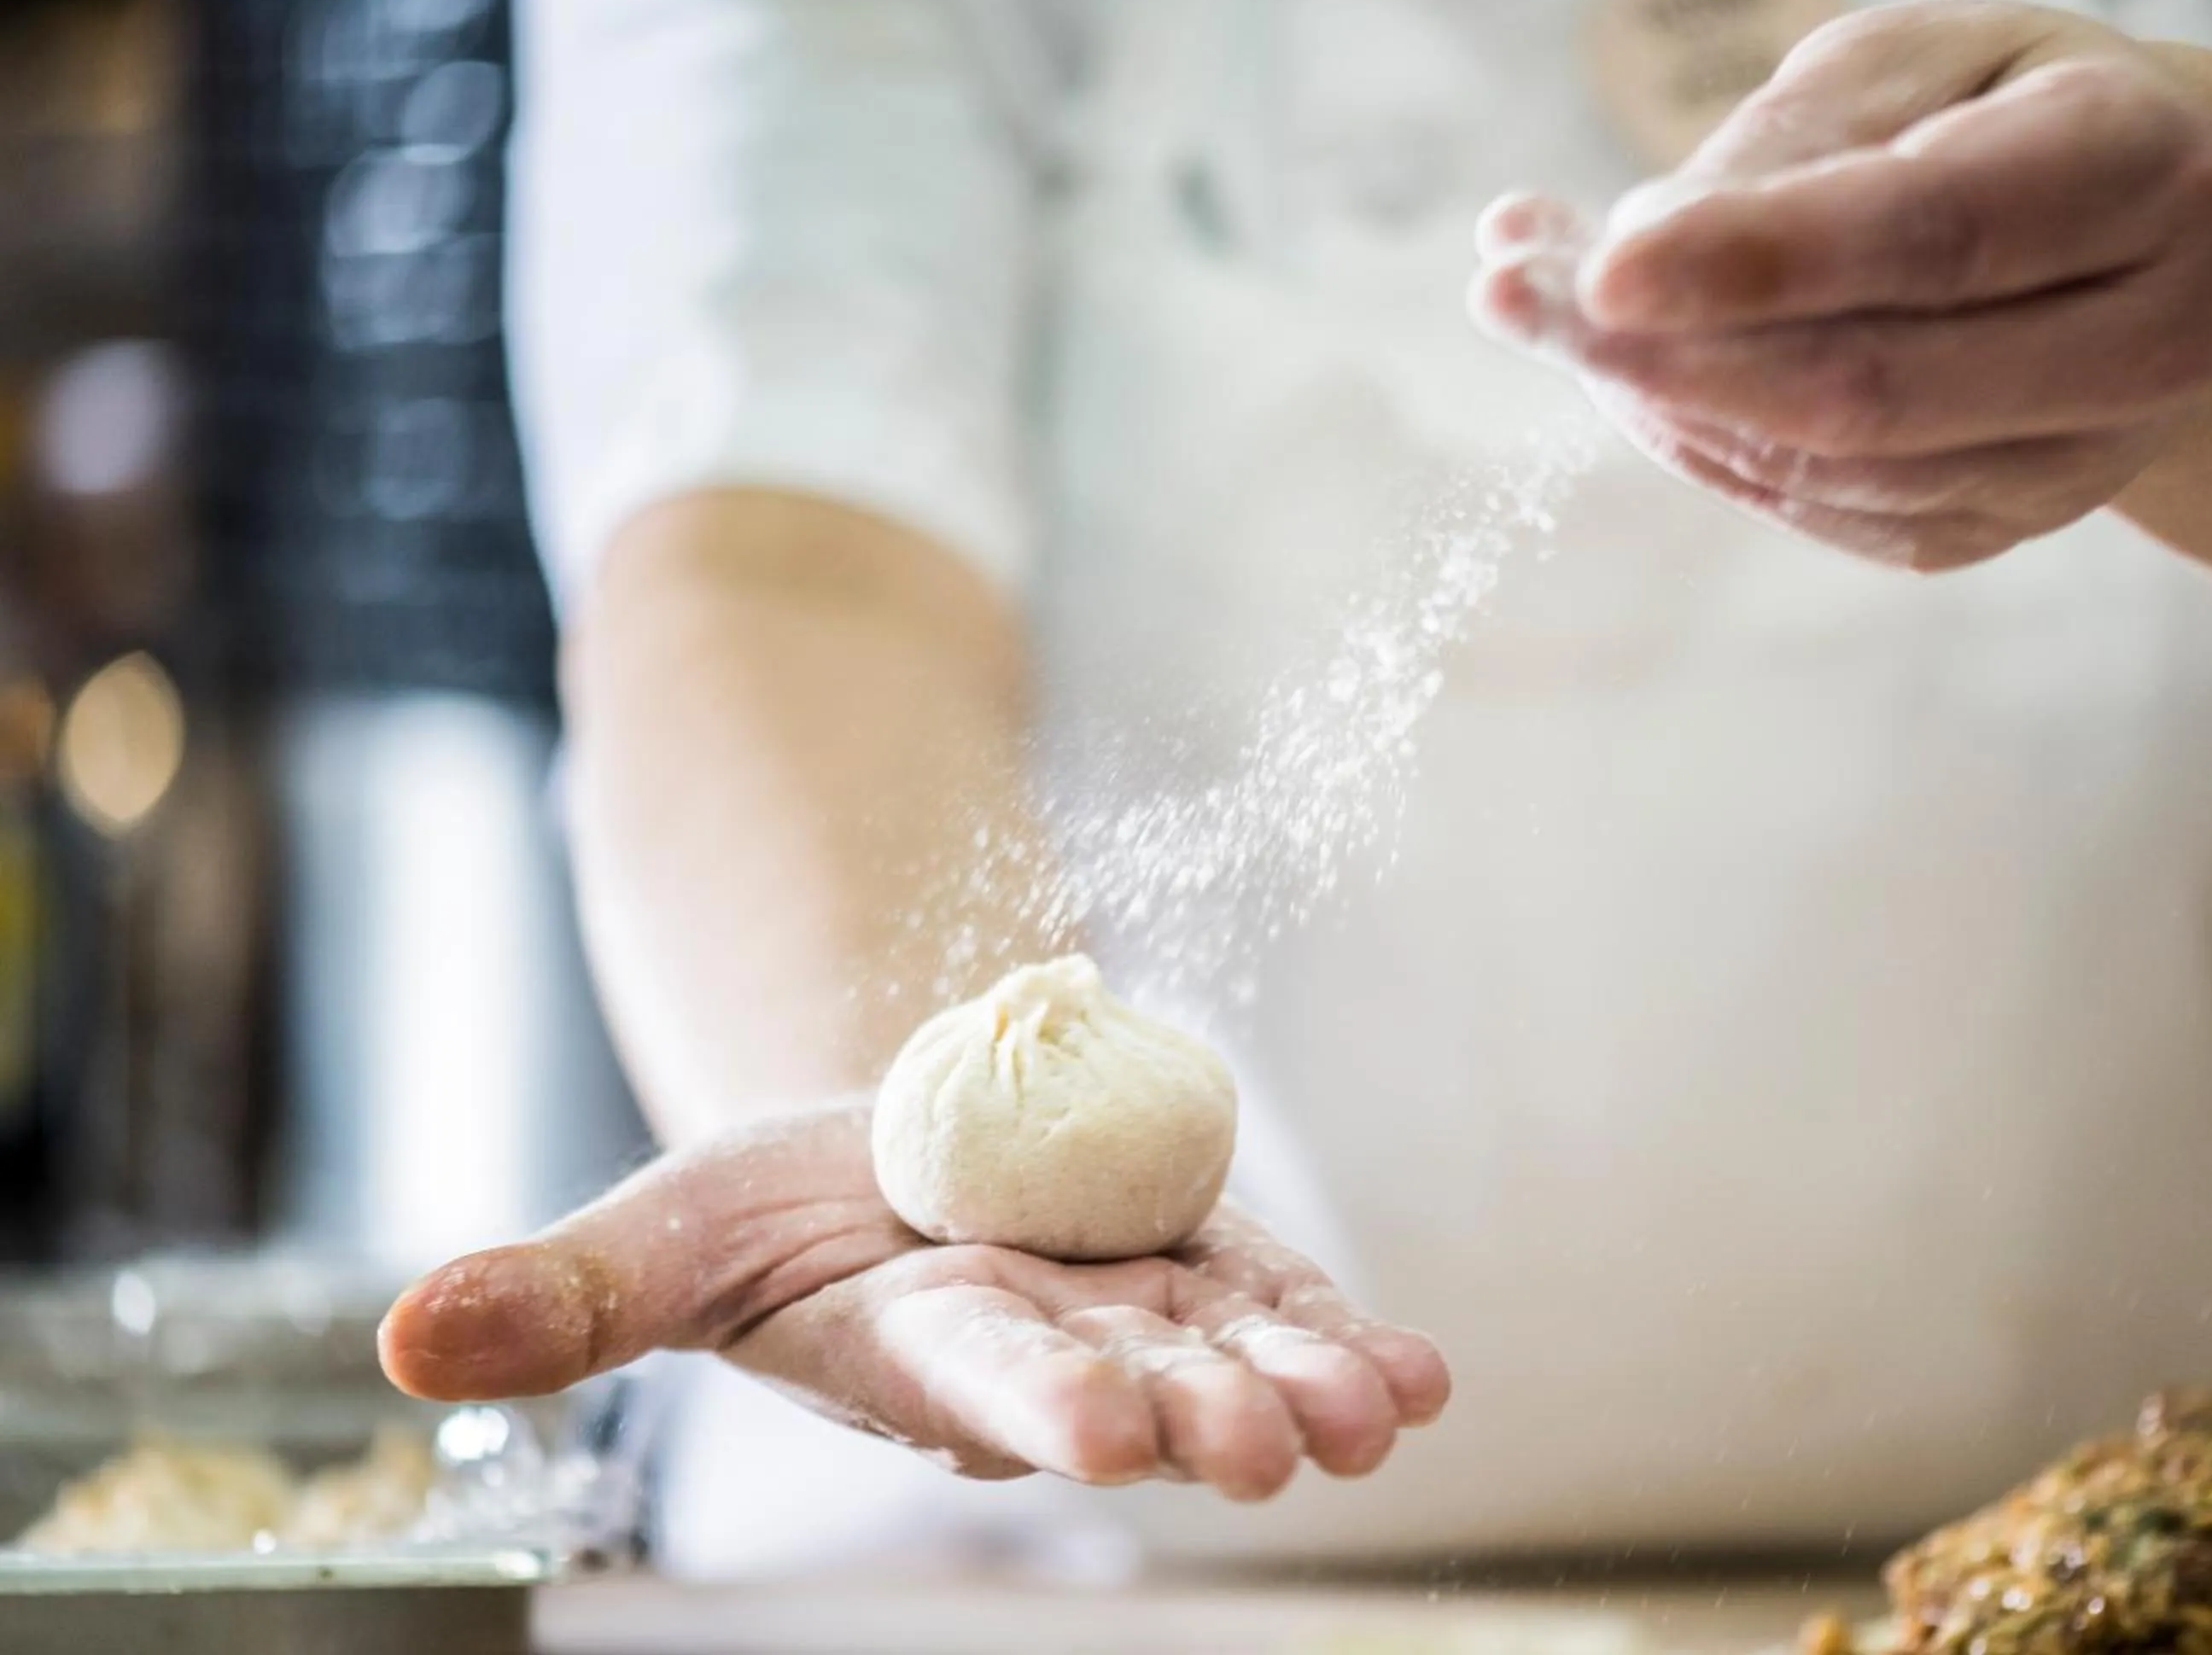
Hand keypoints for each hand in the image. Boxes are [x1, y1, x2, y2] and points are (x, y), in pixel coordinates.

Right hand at [378, 1105, 1448, 1500]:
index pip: (982, 1382)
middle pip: (1133, 1387)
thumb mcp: (674, 1226)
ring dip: (1305, 1386)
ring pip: (1231, 1358)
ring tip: (1379, 1412)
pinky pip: (1285, 1307)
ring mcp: (1140, 1314)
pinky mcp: (1207, 1268)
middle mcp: (1046, 1351)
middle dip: (1198, 1416)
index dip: (1041, 1401)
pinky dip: (1351, 1335)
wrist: (892, 1154)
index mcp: (917, 1346)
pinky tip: (1421, 1373)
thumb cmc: (778, 1205)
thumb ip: (567, 1296)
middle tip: (1264, 1448)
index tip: (1101, 1430)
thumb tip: (399, 1344)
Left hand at [1473, 0, 2211, 570]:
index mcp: (2147, 179)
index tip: (1605, 266)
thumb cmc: (2015, 116)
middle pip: (1867, 387)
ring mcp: (2072, 466)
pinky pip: (1815, 505)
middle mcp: (2140, 345)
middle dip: (1666, 351)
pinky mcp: (1993, 531)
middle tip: (1511, 296)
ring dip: (1655, 395)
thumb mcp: (1924, 59)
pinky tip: (1622, 366)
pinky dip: (1696, 436)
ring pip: (1827, 464)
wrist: (2172, 244)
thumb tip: (1635, 249)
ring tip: (1535, 305)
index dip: (1759, 260)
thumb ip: (1796, 139)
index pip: (1934, 237)